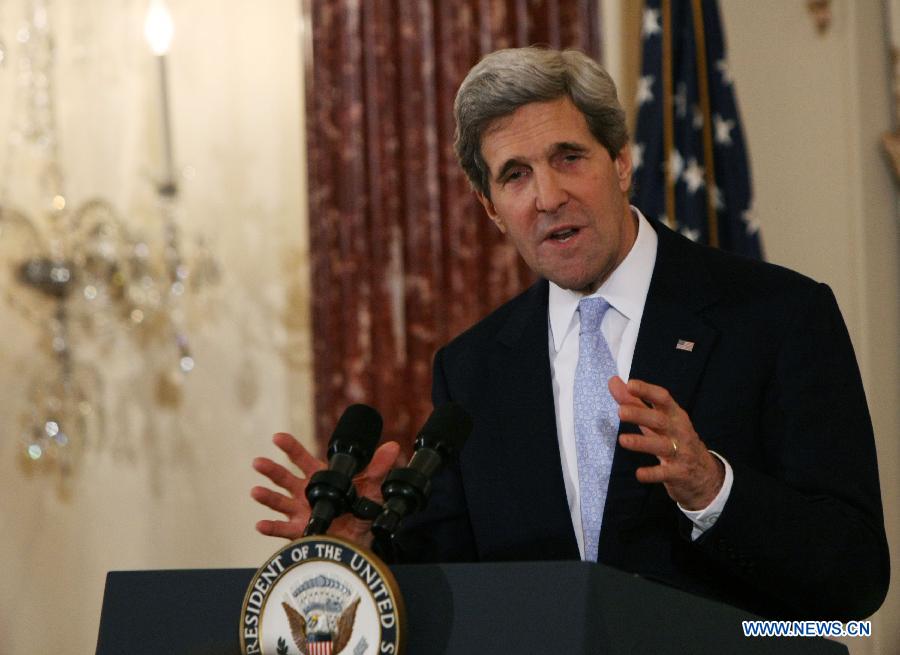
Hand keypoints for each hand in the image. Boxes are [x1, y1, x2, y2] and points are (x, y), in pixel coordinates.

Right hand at [251, 432, 402, 545]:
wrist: (358, 540)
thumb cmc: (359, 509)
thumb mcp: (371, 487)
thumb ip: (378, 468)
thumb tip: (393, 447)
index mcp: (319, 478)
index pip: (301, 459)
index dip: (289, 448)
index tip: (277, 437)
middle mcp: (305, 494)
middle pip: (284, 478)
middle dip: (271, 470)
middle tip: (258, 462)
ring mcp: (299, 513)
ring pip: (279, 502)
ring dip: (267, 497)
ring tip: (256, 491)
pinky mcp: (299, 532)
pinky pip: (281, 530)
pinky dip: (271, 527)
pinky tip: (261, 524)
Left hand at [609, 376, 723, 509]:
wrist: (703, 473)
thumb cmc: (675, 439)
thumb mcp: (657, 419)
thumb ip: (634, 402)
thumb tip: (613, 381)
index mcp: (674, 415)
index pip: (663, 399)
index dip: (647, 391)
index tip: (631, 385)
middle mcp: (679, 431)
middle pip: (660, 421)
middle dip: (641, 415)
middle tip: (620, 412)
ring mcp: (680, 452)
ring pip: (662, 446)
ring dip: (642, 443)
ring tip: (622, 440)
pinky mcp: (679, 472)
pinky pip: (665, 473)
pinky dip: (652, 474)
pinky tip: (639, 474)